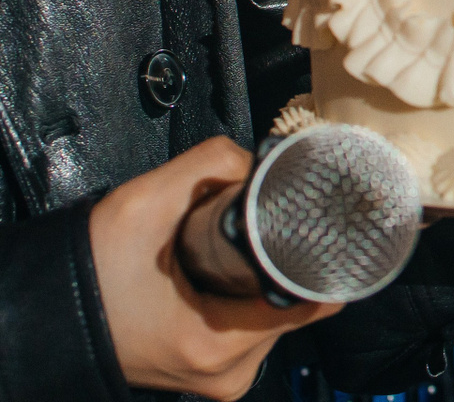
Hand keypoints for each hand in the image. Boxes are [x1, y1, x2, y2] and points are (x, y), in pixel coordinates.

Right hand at [90, 137, 340, 399]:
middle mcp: (226, 372)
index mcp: (219, 344)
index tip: (330, 224)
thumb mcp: (146, 202)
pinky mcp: (205, 372)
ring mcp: (216, 378)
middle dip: (288, 260)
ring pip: (273, 315)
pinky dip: (246, 297)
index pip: (316, 302)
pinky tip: (231, 273)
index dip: (326, 257)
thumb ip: (211, 164)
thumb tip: (258, 159)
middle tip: (274, 226)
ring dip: (266, 279)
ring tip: (243, 250)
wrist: (39, 318)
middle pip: (296, 305)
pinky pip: (249, 328)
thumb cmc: (85, 273)